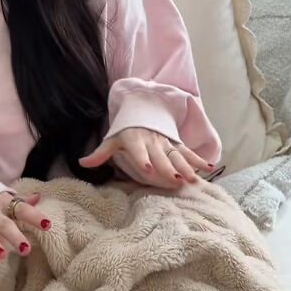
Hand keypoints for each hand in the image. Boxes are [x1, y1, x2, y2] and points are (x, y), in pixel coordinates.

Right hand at [0, 191, 51, 272]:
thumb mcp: (4, 198)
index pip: (22, 209)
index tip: (48, 225)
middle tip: (26, 249)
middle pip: (4, 224)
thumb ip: (21, 201)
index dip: (34, 216)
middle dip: (15, 236)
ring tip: (1, 256)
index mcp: (3, 202)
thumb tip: (39, 197)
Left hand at [79, 127, 216, 189]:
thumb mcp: (112, 139)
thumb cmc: (126, 131)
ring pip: (177, 155)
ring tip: (193, 179)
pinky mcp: (175, 144)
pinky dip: (199, 160)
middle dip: (168, 167)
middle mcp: (152, 141)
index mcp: (135, 139)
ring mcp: (165, 142)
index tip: (147, 168)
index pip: (138, 150)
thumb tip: (81, 164)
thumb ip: (100, 153)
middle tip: (175, 180)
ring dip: (186, 167)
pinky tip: (209, 169)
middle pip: (161, 155)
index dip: (142, 158)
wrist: (143, 110)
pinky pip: (188, 152)